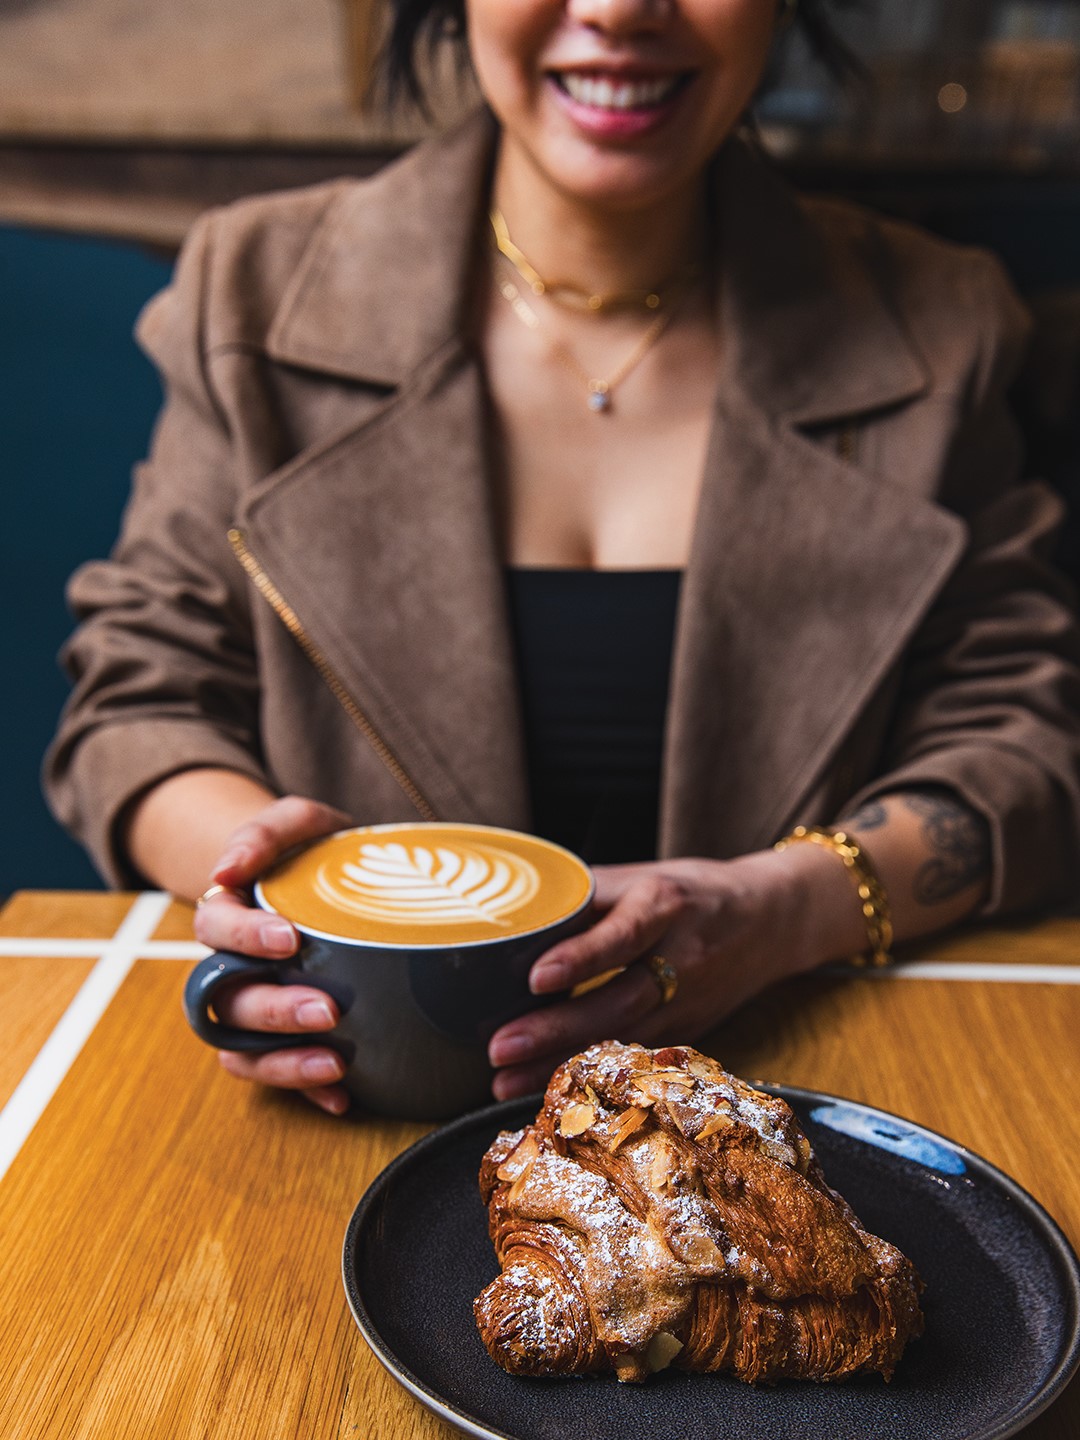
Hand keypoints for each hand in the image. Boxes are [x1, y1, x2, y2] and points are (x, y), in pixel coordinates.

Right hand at [191, 795, 352, 1114]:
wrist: (326, 879)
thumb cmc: (309, 849)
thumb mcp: (296, 821)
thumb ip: (266, 831)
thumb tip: (229, 868)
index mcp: (228, 913)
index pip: (216, 927)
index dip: (245, 937)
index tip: (289, 938)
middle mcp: (230, 969)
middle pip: (228, 1001)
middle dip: (274, 1011)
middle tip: (327, 1009)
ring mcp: (254, 1008)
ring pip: (242, 1050)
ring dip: (284, 1063)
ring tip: (335, 1063)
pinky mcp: (283, 1037)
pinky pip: (278, 1074)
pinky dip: (306, 1090)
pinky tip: (343, 1095)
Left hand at [486, 848, 828, 1100]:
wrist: (773, 920)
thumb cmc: (692, 891)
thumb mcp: (644, 877)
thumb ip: (586, 895)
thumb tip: (513, 913)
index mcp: (666, 906)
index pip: (622, 935)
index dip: (581, 957)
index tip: (536, 977)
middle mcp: (680, 958)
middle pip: (617, 1001)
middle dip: (555, 1029)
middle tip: (498, 1048)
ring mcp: (686, 1002)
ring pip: (620, 1038)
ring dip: (560, 1063)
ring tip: (503, 1081)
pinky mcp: (687, 1032)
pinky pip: (633, 1055)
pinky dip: (589, 1073)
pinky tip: (547, 1087)